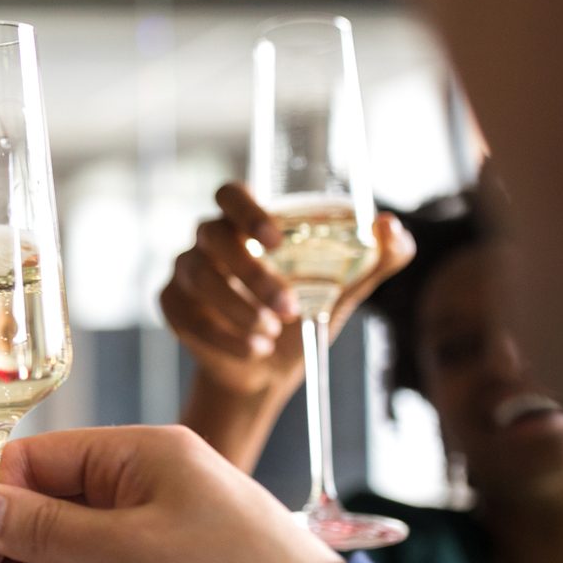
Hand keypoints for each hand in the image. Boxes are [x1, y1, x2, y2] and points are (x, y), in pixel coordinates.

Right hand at [160, 183, 413, 399]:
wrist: (267, 369)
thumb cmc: (305, 316)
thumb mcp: (345, 290)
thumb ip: (376, 258)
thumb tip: (391, 228)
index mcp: (248, 222)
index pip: (231, 194)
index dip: (248, 210)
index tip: (276, 240)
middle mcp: (210, 239)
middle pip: (213, 235)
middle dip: (250, 273)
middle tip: (288, 308)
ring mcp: (186, 270)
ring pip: (199, 277)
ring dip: (238, 309)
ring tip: (272, 335)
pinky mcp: (172, 304)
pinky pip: (187, 315)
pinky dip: (222, 336)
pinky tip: (254, 350)